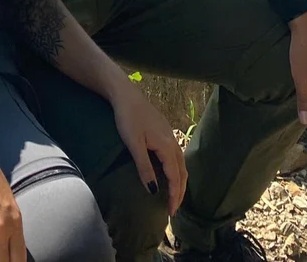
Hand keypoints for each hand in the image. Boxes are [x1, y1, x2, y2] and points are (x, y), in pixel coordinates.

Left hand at [109, 81, 187, 215]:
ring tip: (173, 195)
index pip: (175, 178)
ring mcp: (169, 134)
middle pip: (182, 172)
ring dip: (179, 181)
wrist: (124, 93)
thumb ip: (144, 168)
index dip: (174, 196)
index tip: (170, 213)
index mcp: (167, 147)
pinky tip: (168, 172)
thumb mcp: (134, 145)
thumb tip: (153, 192)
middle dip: (179, 192)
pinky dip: (176, 169)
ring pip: (180, 163)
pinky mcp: (164, 130)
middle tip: (173, 209)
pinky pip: (176, 155)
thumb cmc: (127, 118)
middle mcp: (172, 141)